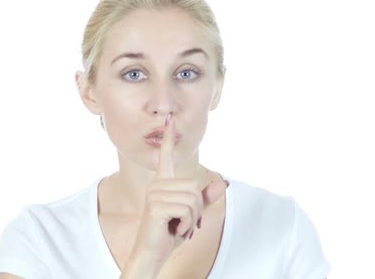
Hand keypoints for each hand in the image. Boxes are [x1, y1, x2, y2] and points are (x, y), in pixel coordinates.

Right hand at [128, 113, 228, 273]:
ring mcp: (154, 193)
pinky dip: (188, 223)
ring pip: (193, 198)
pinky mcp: (156, 205)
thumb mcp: (191, 214)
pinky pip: (187, 209)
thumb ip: (205, 198)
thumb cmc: (168, 233)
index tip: (169, 120)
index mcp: (162, 183)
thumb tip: (223, 183)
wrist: (152, 254)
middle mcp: (156, 184)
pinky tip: (176, 229)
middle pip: (194, 186)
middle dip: (197, 209)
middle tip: (184, 223)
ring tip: (179, 226)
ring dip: (193, 218)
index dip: (168, 138)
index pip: (165, 156)